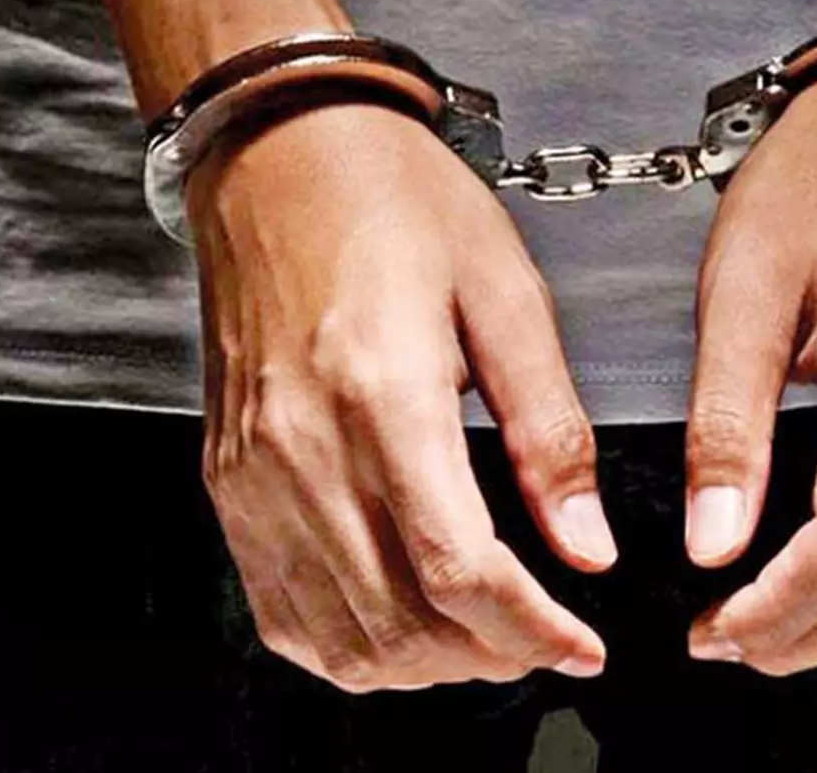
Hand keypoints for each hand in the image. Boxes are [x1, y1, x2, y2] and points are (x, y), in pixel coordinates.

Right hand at [187, 102, 616, 691]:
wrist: (277, 154)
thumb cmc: (392, 200)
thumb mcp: (505, 295)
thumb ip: (548, 431)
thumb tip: (586, 542)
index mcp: (382, 395)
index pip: (459, 572)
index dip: (532, 633)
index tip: (583, 646)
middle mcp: (303, 450)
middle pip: (400, 625)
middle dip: (490, 657)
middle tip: (547, 636)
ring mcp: (253, 476)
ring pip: (339, 640)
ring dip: (425, 663)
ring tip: (485, 634)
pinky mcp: (230, 482)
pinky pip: (281, 611)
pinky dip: (350, 644)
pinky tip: (402, 619)